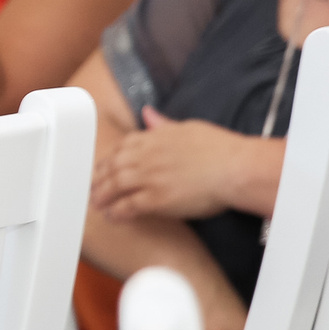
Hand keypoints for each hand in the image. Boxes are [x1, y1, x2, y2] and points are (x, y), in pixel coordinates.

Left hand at [92, 109, 266, 223]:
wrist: (236, 168)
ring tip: (97, 204)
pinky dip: (117, 211)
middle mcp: (147, 156)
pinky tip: (111, 216)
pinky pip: (128, 206)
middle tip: (93, 188)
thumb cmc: (220, 148)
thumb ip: (163, 124)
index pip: (121, 147)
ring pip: (115, 186)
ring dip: (102, 196)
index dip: (109, 159)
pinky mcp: (156, 199)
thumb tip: (148, 113)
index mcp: (154, 137)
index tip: (104, 167)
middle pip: (113, 167)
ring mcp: (149, 177)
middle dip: (99, 178)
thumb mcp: (188, 127)